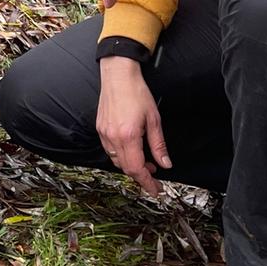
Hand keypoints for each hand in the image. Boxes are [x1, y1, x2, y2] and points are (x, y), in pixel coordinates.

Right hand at [95, 57, 171, 195]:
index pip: (137, 168)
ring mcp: (104, 133)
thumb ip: (159, 145)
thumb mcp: (154, 120)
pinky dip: (121, 156)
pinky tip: (132, 150)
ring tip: (145, 162)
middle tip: (154, 176)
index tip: (155, 189)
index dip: (147, 182)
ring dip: (131, 166)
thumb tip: (165, 163)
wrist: (118, 76)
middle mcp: (113, 137)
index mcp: (128, 136)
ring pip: (116, 161)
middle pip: (126, 168)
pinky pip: (110, 150)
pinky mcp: (100, 129)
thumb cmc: (136, 93)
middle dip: (141, 176)